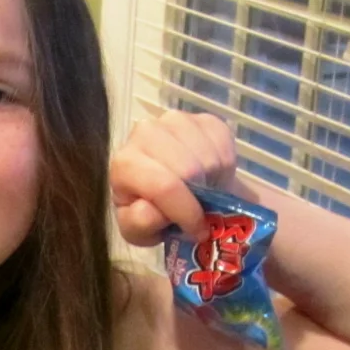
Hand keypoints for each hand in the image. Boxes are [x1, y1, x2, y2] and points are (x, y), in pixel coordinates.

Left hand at [109, 109, 238, 245]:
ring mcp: (175, 121)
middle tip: (200, 208)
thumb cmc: (150, 211)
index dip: (186, 212)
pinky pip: (224, 143)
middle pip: (190, 169)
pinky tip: (210, 174)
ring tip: (204, 191)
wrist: (169, 192)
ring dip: (213, 181)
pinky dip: (225, 165)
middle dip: (201, 196)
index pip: (163, 186)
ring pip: (209, 156)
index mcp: (124, 163)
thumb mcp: (138, 230)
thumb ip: (140, 224)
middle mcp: (146, 133)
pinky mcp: (202, 118)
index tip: (198, 230)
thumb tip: (152, 211)